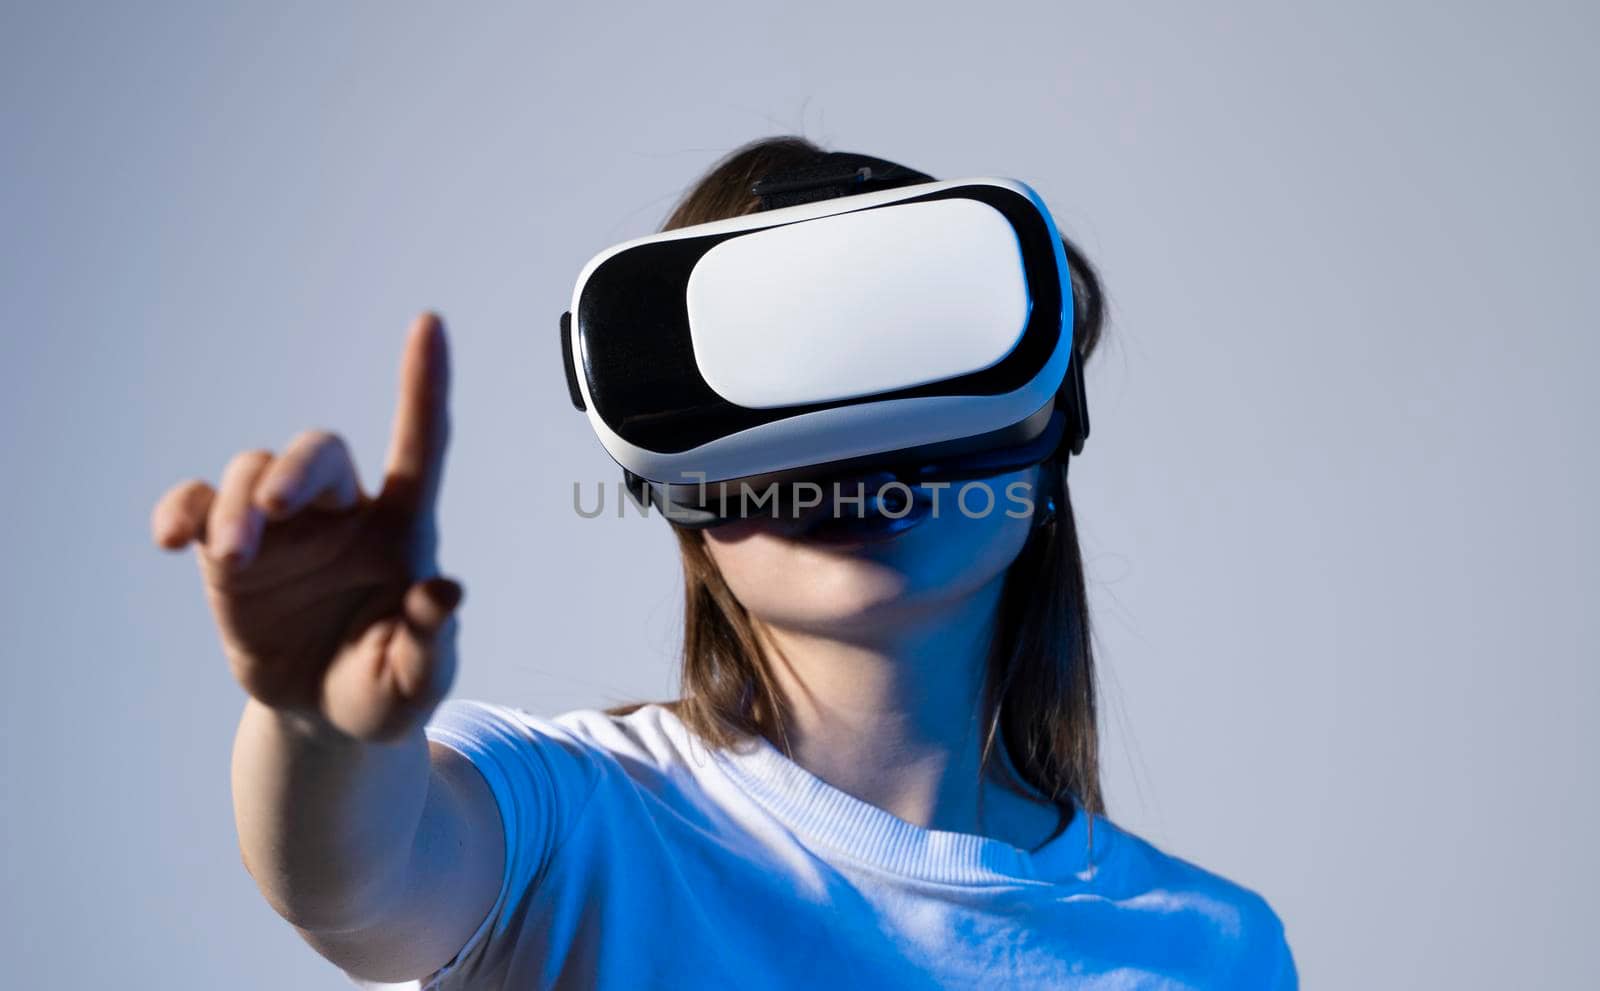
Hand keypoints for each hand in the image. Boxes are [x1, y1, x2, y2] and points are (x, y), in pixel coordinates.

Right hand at [152, 313, 461, 741]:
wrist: (322, 715)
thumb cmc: (384, 690)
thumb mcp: (415, 681)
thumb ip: (431, 640)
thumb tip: (444, 592)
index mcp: (403, 531)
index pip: (421, 445)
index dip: (424, 385)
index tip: (430, 323)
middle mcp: (342, 514)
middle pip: (319, 452)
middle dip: (293, 469)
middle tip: (273, 510)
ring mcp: (282, 528)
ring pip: (253, 471)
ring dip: (234, 505)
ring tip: (230, 557)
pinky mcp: (230, 552)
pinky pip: (198, 505)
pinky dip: (181, 510)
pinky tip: (171, 539)